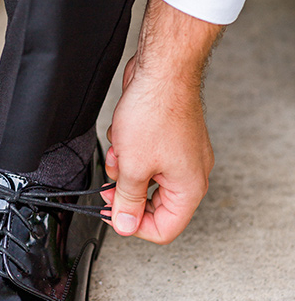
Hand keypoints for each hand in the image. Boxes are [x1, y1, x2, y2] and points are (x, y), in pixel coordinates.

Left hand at [100, 0, 221, 243]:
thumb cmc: (156, 112)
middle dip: (126, 192)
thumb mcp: (133, 166)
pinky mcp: (170, 140)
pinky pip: (146, 159)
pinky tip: (123, 135)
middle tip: (110, 182)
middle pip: (154, 205)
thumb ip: (128, 201)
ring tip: (119, 150)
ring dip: (125, 169)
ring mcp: (182, 156)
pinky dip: (130, 152)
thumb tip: (124, 225)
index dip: (134, 226)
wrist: (162, 71)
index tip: (113, 213)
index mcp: (189, 188)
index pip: (164, 229)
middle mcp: (191, 174)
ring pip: (146, 180)